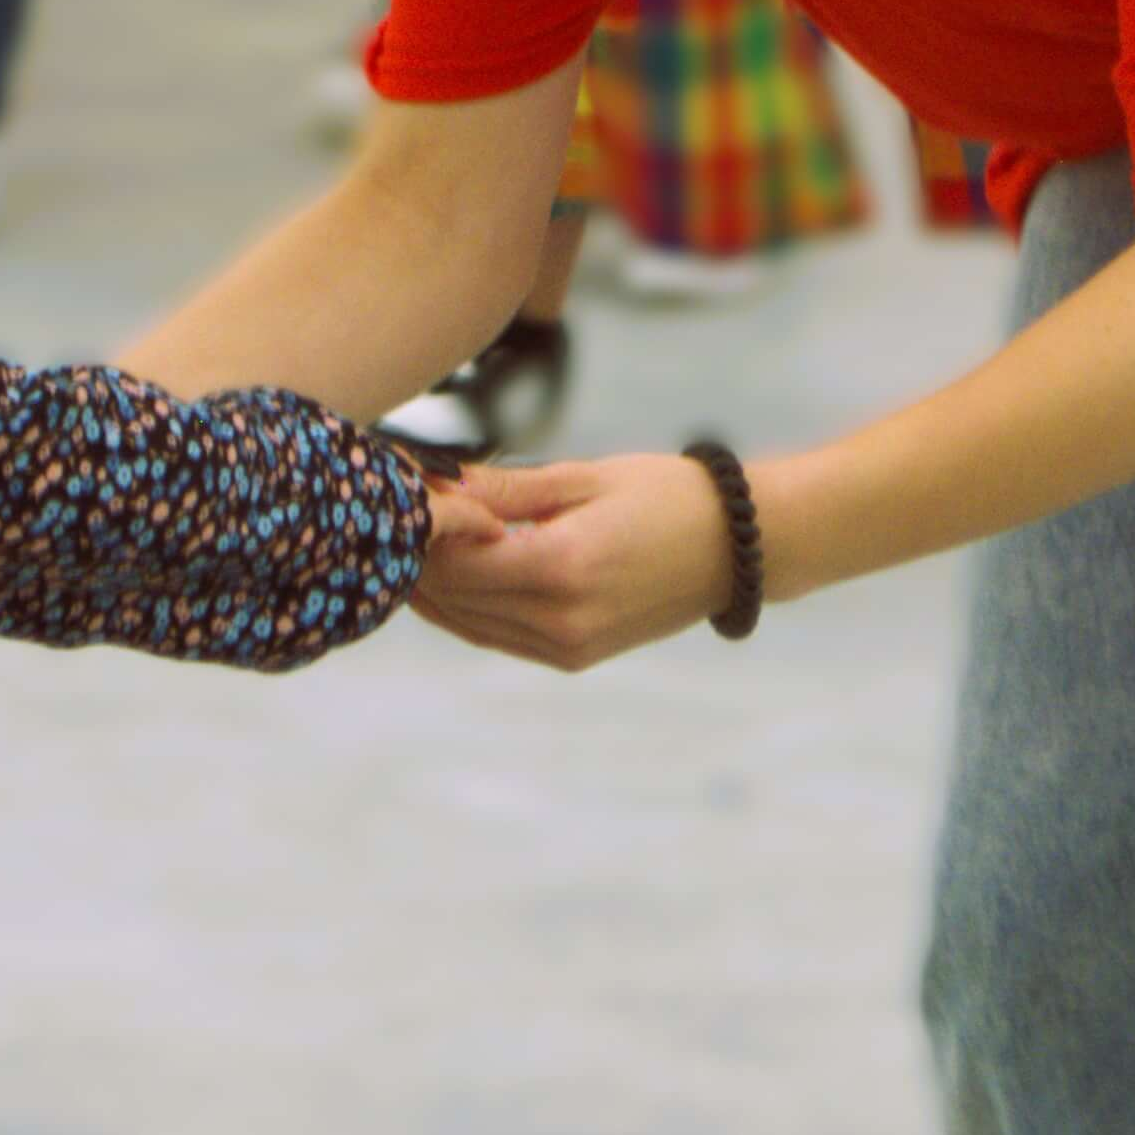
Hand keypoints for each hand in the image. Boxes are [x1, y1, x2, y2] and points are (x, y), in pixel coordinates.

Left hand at [406, 450, 738, 671]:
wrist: (736, 548)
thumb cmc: (666, 496)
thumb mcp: (584, 478)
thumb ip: (505, 488)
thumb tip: (438, 484)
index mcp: (562, 566)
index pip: (456, 561)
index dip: (422, 530)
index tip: (404, 494)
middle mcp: (561, 618)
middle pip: (455, 597)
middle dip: (419, 558)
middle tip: (398, 515)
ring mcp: (567, 645)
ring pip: (469, 623)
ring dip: (435, 589)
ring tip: (415, 543)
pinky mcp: (574, 656)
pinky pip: (498, 636)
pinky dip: (467, 609)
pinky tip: (450, 577)